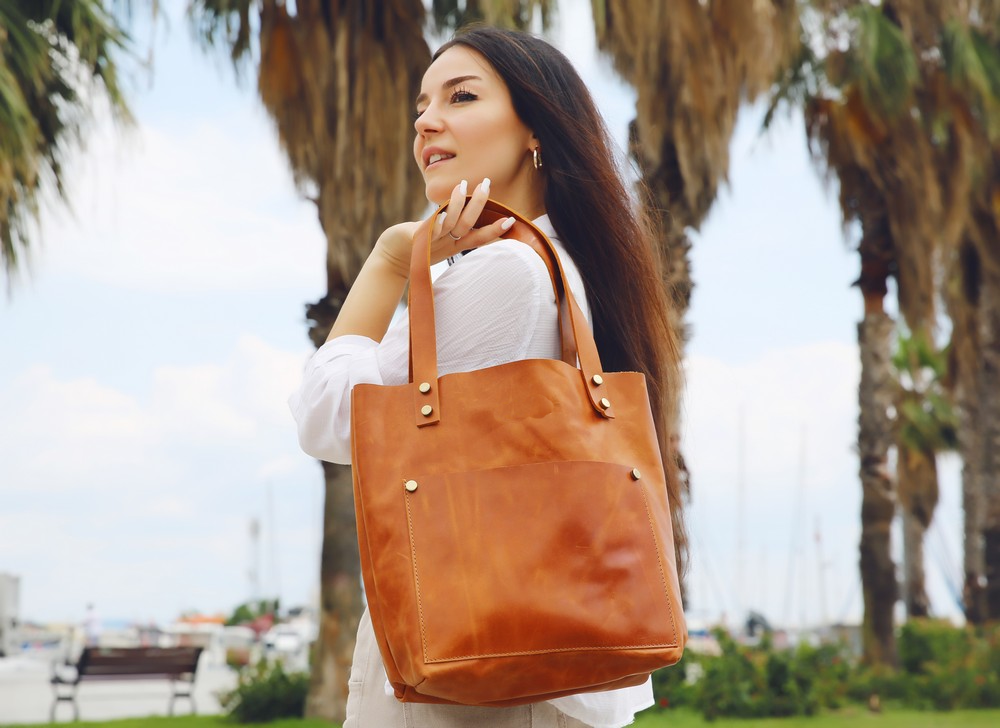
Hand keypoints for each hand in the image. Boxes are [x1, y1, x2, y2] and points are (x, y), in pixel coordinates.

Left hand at [374, 178, 515, 276]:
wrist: (392, 259)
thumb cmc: (416, 245)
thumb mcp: (438, 236)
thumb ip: (451, 224)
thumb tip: (466, 207)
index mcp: (454, 244)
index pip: (479, 237)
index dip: (495, 230)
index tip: (512, 220)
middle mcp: (447, 243)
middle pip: (468, 227)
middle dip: (479, 206)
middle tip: (487, 185)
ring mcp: (432, 241)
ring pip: (451, 224)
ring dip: (459, 205)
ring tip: (464, 185)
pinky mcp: (416, 239)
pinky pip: (430, 229)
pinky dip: (438, 222)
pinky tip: (442, 212)